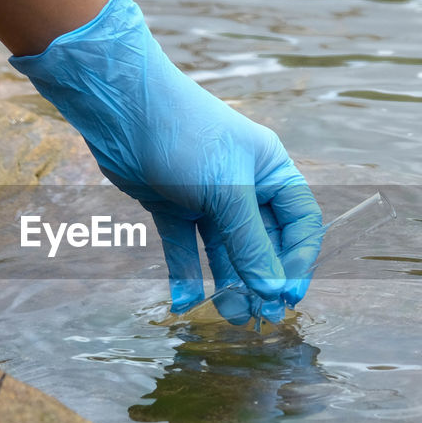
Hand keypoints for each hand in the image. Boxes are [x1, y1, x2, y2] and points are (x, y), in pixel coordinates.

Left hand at [10, 0, 322, 320]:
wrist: (122, 107)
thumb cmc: (186, 134)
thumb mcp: (226, 192)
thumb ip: (249, 244)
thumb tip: (273, 289)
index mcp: (270, 170)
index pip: (299, 223)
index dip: (298, 261)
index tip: (287, 295)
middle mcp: (243, 185)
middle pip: (261, 242)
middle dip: (261, 279)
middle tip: (259, 316)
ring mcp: (206, 197)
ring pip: (223, 250)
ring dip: (227, 283)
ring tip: (230, 316)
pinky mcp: (171, 205)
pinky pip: (184, 248)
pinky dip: (185, 275)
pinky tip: (184, 303)